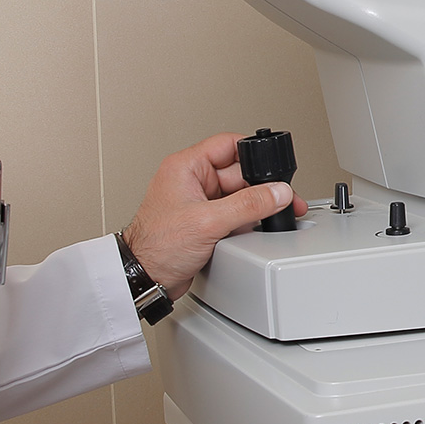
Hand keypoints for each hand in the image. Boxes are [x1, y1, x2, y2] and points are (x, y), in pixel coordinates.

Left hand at [120, 131, 306, 297]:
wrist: (145, 278)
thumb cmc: (156, 247)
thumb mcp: (208, 222)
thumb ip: (248, 205)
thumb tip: (278, 192)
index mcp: (186, 167)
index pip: (228, 145)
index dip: (255, 153)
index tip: (276, 168)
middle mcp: (192, 181)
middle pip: (239, 173)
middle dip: (260, 188)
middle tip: (278, 201)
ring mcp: (199, 202)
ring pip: (239, 195)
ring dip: (253, 207)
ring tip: (262, 219)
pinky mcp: (204, 221)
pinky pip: (234, 213)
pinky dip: (245, 221)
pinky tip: (250, 230)